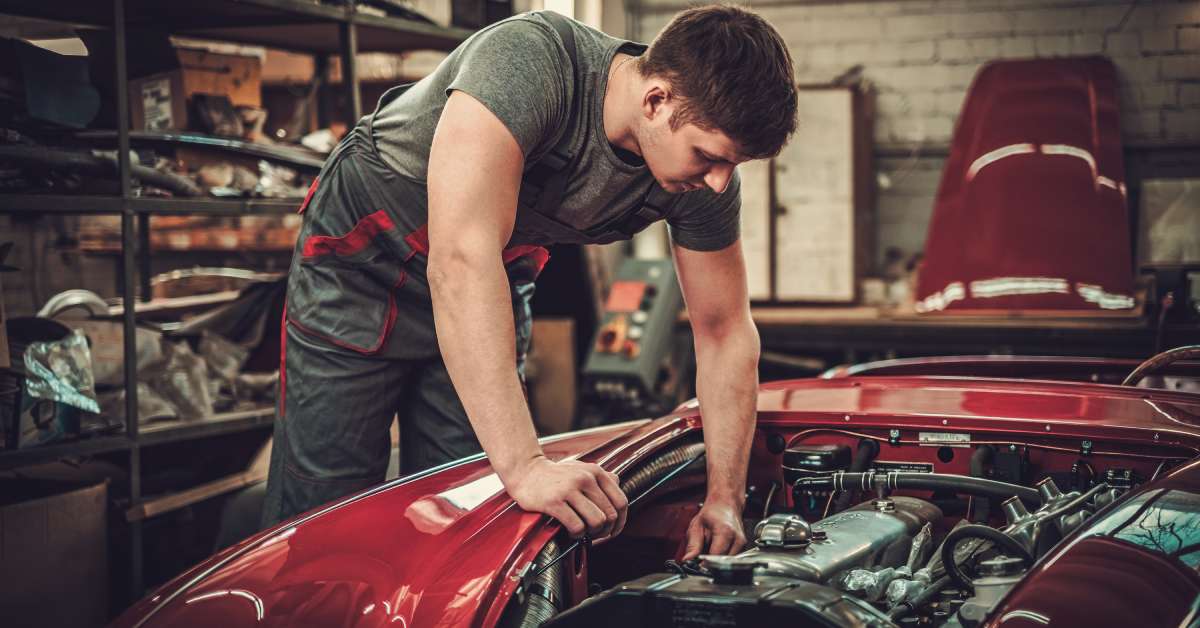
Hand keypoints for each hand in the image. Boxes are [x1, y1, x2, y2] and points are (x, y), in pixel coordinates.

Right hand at [505, 456, 627, 539]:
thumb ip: (601, 476)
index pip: (621, 501)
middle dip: (605, 530)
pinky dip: (577, 535)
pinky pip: (576, 526)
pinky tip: (571, 532)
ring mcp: (569, 489)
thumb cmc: (555, 475)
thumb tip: (618, 484)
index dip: (621, 521)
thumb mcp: (581, 468)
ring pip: (596, 522)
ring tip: (582, 532)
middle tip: (595, 535)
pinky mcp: (554, 502)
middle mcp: (585, 478)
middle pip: (610, 515)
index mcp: (595, 472)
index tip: (614, 530)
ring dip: (591, 533)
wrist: (525, 471)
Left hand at [681, 501, 746, 559]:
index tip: (698, 565)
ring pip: (727, 562)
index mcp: (725, 531)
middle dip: (711, 562)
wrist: (725, 505)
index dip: (706, 563)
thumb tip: (688, 560)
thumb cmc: (712, 513)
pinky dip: (722, 557)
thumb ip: (693, 545)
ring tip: (711, 548)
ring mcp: (742, 544)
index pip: (716, 556)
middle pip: (722, 561)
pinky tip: (718, 548)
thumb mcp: (697, 526)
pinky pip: (730, 559)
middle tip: (702, 555)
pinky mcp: (743, 547)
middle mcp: (737, 539)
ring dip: (717, 560)